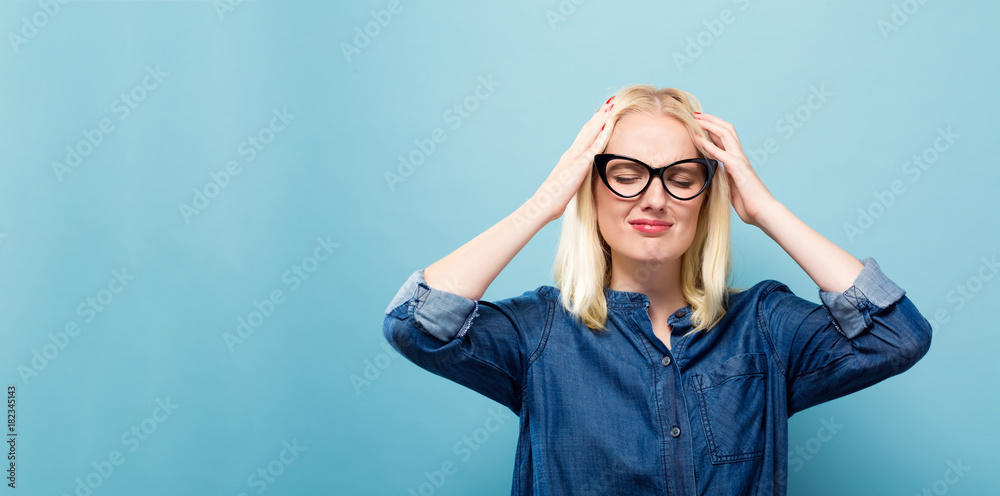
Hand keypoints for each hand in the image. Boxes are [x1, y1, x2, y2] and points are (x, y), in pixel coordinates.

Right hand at [533, 97, 615, 222]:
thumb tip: (576, 184)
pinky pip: (594, 145)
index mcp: (569, 159)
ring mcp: (575, 157)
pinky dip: (602, 133)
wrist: (542, 205)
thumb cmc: (552, 201)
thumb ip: (572, 181)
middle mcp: (571, 154)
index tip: (601, 115)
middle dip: (598, 116)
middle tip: (609, 103)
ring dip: (601, 118)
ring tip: (611, 106)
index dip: (593, 126)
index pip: (583, 138)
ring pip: (591, 132)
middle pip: (587, 130)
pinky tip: (610, 124)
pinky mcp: (580, 164)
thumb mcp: (566, 188)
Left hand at [693, 112, 777, 226]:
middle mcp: (740, 157)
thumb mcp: (732, 188)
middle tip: (695, 113)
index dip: (713, 128)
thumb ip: (726, 178)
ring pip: (726, 134)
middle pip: (726, 129)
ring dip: (710, 124)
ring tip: (696, 118)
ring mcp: (740, 161)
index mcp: (738, 161)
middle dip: (711, 119)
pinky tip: (697, 138)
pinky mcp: (738, 168)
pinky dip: (708, 144)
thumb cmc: (749, 204)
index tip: (699, 122)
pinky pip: (721, 152)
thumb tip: (718, 174)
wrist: (763, 212)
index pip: (725, 138)